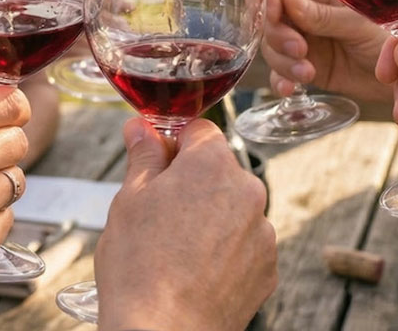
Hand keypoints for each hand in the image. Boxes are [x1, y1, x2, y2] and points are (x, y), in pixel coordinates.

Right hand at [96, 118, 276, 330]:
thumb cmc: (139, 266)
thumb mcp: (130, 199)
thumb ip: (143, 155)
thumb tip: (140, 127)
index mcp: (212, 164)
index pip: (199, 131)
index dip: (174, 144)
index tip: (157, 165)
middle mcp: (248, 190)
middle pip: (218, 170)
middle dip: (192, 183)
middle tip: (159, 212)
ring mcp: (262, 232)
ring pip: (232, 208)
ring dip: (210, 217)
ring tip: (176, 249)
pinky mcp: (268, 268)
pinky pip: (245, 244)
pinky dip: (225, 251)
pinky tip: (196, 270)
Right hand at [263, 0, 390, 103]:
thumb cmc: (392, 36)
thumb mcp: (359, 23)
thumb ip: (322, 15)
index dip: (272, 0)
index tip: (273, 13)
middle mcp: (306, 13)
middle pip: (272, 19)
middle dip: (279, 36)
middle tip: (299, 49)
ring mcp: (305, 40)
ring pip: (273, 47)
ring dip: (283, 61)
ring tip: (306, 73)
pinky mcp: (306, 66)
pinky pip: (282, 72)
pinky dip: (281, 79)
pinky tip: (288, 88)